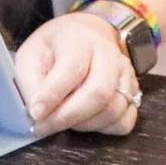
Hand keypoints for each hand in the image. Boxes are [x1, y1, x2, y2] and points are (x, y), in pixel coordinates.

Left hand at [15, 11, 141, 137]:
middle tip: (45, 126)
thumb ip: (31, 81)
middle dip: (69, 116)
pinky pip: (125, 121)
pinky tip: (85, 121)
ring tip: (61, 121)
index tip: (36, 113)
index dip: (53, 94)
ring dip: (84, 124)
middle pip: (98, 93)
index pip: (72, 68)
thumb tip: (38, 112)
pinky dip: (104, 129)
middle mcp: (108, 55)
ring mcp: (125, 74)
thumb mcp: (31, 53)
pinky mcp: (134, 92)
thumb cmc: (54, 48)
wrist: (86, 36)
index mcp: (79, 38)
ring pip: (113, 110)